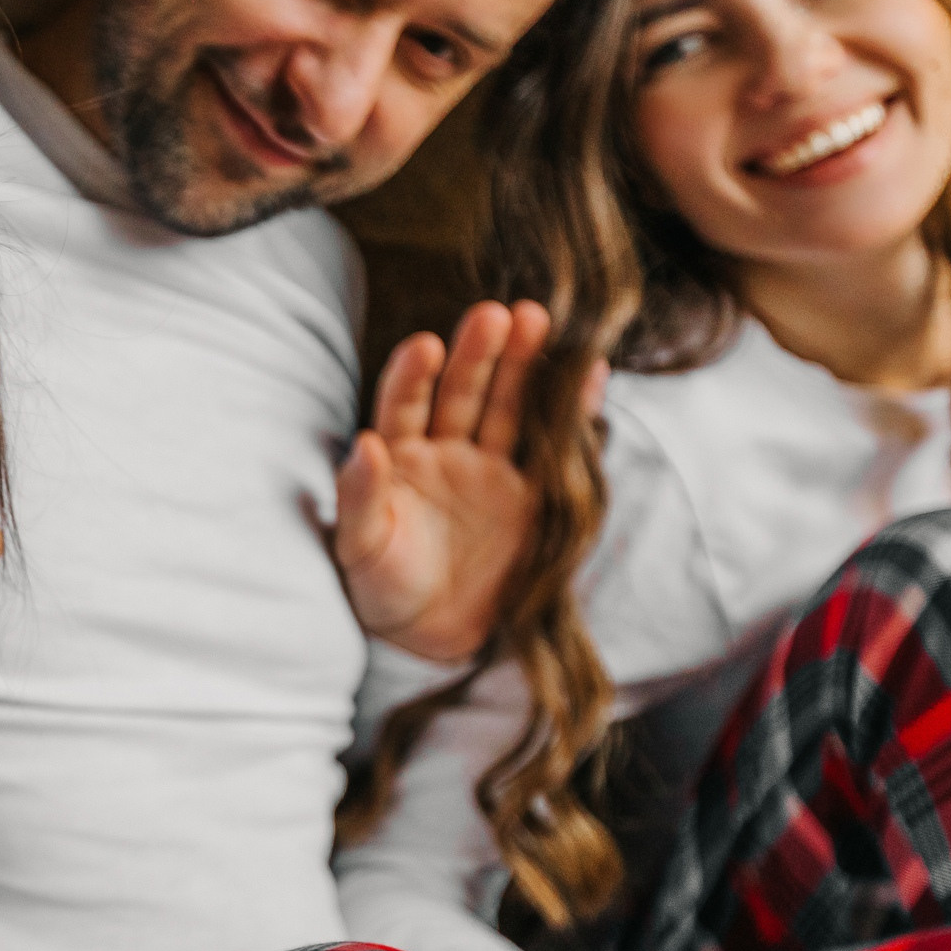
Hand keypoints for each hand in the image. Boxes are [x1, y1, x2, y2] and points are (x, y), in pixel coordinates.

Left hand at [334, 300, 569, 662]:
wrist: (429, 637)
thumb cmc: (381, 586)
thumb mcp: (360, 547)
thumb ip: (360, 496)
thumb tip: (362, 444)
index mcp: (400, 456)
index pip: (405, 404)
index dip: (414, 375)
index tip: (426, 346)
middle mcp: (446, 451)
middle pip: (464, 391)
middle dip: (480, 353)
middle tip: (497, 313)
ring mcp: (492, 469)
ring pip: (510, 407)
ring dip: (524, 366)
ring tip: (537, 320)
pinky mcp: (532, 496)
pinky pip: (557, 448)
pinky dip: (575, 412)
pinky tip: (590, 372)